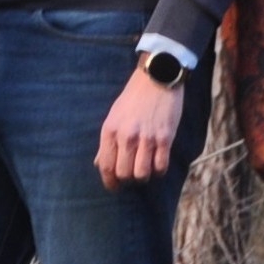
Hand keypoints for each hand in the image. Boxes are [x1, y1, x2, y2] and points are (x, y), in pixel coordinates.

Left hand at [96, 67, 185, 187]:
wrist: (158, 77)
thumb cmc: (134, 97)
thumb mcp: (114, 116)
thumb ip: (107, 141)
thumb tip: (99, 163)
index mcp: (110, 130)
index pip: (106, 166)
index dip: (110, 182)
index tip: (115, 186)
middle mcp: (126, 136)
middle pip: (124, 174)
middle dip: (128, 179)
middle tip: (133, 174)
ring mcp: (147, 137)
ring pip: (142, 174)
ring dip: (144, 175)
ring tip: (146, 168)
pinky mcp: (165, 137)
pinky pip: (161, 166)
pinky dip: (159, 170)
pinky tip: (158, 163)